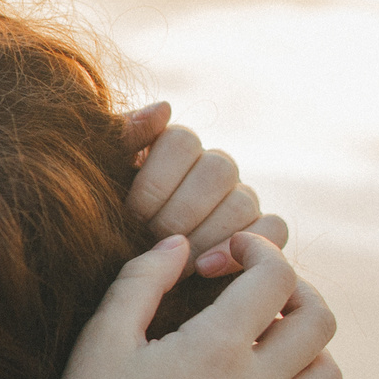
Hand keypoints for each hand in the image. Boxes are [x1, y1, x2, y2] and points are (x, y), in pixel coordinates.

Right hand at [54, 231, 339, 378]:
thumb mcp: (102, 336)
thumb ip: (142, 279)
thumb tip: (179, 245)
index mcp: (218, 346)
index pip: (276, 275)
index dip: (254, 250)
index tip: (221, 257)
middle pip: (320, 319)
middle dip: (294, 290)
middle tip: (256, 292)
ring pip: (327, 375)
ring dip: (308, 348)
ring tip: (269, 343)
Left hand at [120, 102, 288, 276]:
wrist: (116, 266)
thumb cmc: (107, 217)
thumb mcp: (104, 177)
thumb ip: (124, 138)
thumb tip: (163, 109)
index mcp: (176, 148)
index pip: (182, 140)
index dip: (157, 179)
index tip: (134, 211)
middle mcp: (213, 168)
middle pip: (218, 170)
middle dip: (180, 211)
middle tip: (152, 238)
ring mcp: (240, 199)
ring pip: (243, 202)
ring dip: (206, 235)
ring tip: (175, 263)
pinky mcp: (258, 233)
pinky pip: (274, 229)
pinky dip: (241, 249)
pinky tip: (206, 269)